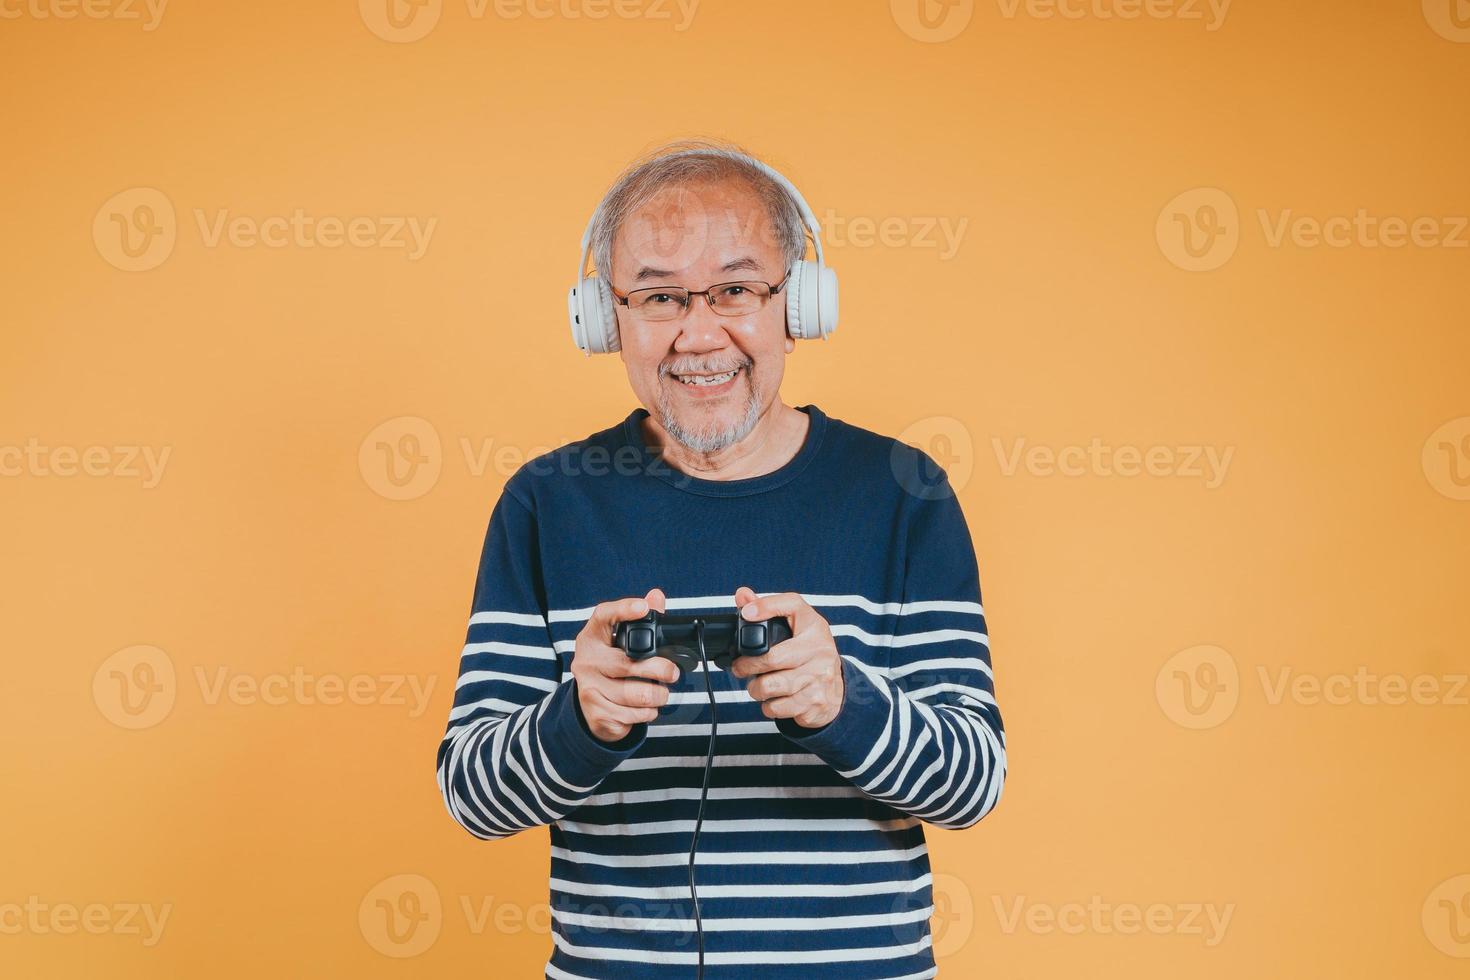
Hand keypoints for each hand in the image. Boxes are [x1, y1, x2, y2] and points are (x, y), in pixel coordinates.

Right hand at [571, 588, 679, 743]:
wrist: (590, 709)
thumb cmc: (610, 670)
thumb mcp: (619, 644)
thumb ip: (641, 620)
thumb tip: (656, 596)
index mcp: (592, 638)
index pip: (603, 616)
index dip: (623, 609)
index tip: (643, 607)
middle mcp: (586, 661)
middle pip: (627, 663)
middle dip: (659, 670)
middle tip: (673, 673)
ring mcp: (589, 688)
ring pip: (634, 694)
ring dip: (657, 696)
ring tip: (662, 693)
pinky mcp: (596, 713)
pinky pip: (632, 715)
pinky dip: (647, 713)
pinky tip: (646, 707)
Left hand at [730, 587, 844, 728]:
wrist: (836, 689)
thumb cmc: (809, 654)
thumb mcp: (796, 628)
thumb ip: (768, 610)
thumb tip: (742, 594)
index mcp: (814, 626)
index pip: (791, 605)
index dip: (766, 606)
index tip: (746, 613)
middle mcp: (820, 650)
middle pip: (773, 657)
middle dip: (747, 666)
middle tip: (740, 668)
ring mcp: (820, 677)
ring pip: (772, 686)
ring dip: (756, 689)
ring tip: (757, 686)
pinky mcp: (815, 702)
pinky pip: (779, 707)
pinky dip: (769, 706)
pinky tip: (773, 699)